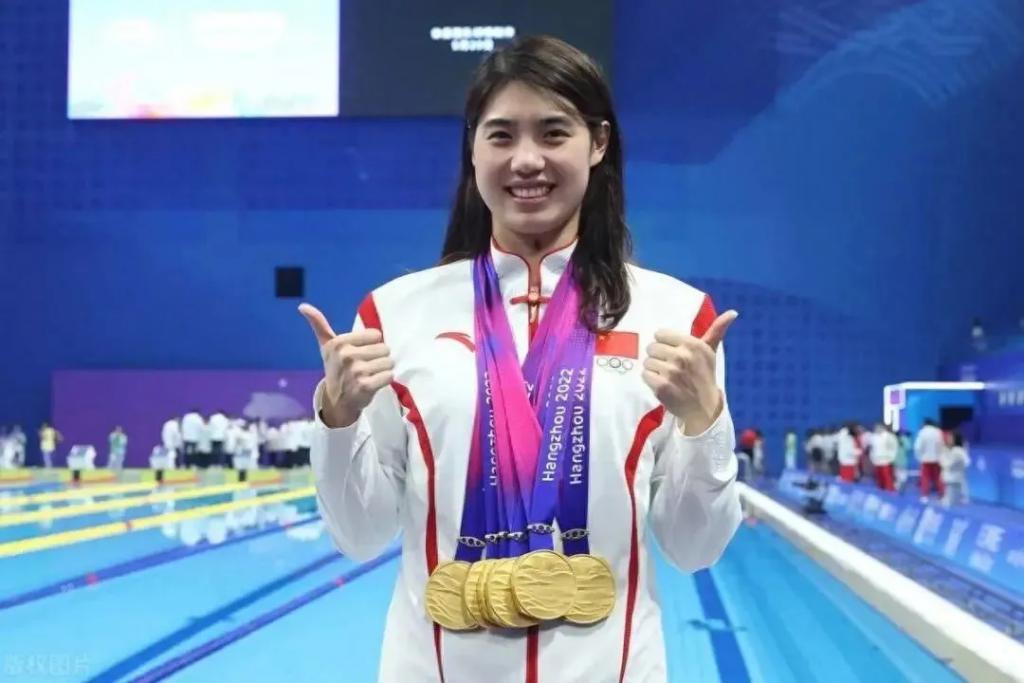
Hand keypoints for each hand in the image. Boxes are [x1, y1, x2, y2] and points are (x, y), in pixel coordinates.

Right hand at [298, 303, 394, 428]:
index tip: (360, 353)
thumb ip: (319, 324)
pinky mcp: (365, 386)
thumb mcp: (327, 346)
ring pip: (388, 362)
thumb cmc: (335, 368)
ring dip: (383, 369)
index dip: (372, 344)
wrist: (336, 400)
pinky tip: (374, 383)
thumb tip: (303, 306)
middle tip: (366, 366)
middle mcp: (346, 355)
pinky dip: (385, 380)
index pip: (376, 335)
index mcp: (339, 342)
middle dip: (379, 358)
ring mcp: (356, 372)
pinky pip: (389, 376)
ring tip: (370, 375)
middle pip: (384, 348)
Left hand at [642, 311, 737, 435]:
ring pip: (647, 361)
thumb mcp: (710, 352)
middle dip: (658, 357)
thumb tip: (732, 312)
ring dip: (654, 370)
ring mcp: (672, 372)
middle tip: (671, 367)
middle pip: (652, 347)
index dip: (664, 344)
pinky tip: (662, 385)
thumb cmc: (703, 376)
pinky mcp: (662, 386)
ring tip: (668, 377)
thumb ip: (716, 330)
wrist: (703, 407)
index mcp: (693, 344)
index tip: (674, 354)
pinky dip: (650, 380)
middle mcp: (683, 356)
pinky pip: (645, 375)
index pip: (660, 334)